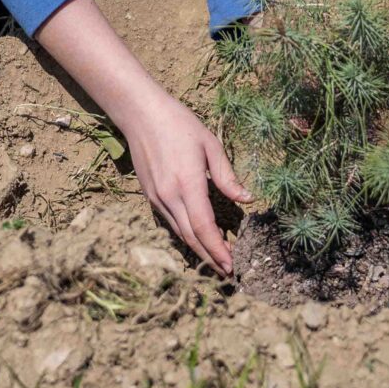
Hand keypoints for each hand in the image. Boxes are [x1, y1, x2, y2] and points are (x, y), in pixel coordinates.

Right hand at [120, 86, 246, 272]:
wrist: (140, 115)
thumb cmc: (179, 124)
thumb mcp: (210, 145)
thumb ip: (227, 176)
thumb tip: (247, 200)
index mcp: (187, 183)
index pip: (204, 227)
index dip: (218, 250)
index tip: (232, 265)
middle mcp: (169, 196)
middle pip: (191, 238)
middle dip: (210, 258)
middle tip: (228, 272)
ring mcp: (157, 198)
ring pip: (179, 233)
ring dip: (198, 250)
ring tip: (216, 261)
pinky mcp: (150, 196)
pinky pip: (170, 223)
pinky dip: (186, 235)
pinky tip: (197, 239)